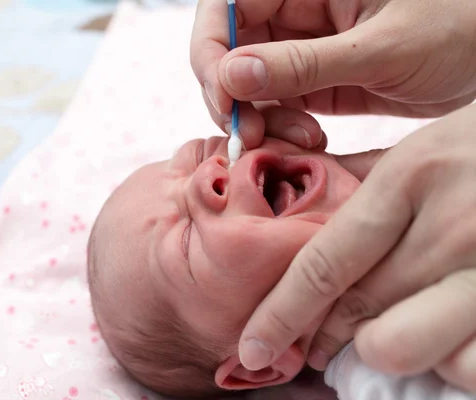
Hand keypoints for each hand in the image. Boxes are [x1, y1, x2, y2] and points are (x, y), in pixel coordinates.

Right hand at [191, 0, 475, 143]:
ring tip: (301, 140)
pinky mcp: (318, 79)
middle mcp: (300, 7)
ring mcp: (306, 45)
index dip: (212, 52)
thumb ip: (303, 63)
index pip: (228, 6)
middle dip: (232, 95)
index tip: (224, 100)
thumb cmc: (463, 30)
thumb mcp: (382, 48)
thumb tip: (230, 76)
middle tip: (248, 135)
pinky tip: (311, 140)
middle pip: (231, 48)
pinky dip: (283, 127)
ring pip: (250, 82)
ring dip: (260, 117)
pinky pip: (279, 103)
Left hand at [237, 103, 475, 392]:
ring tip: (394, 328)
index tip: (252, 346)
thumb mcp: (427, 146)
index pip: (323, 263)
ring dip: (387, 347)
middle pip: (356, 311)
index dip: (280, 314)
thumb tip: (302, 212)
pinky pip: (467, 364)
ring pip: (403, 347)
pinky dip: (448, 361)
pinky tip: (449, 334)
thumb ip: (367, 180)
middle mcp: (454, 223)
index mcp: (412, 176)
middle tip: (324, 337)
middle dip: (326, 336)